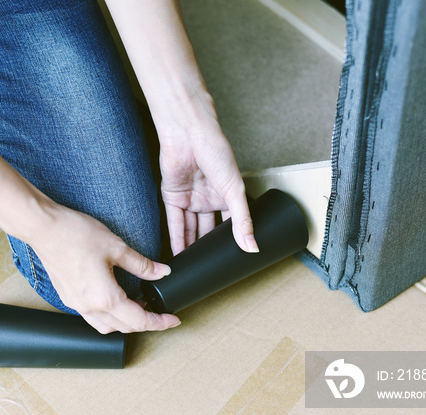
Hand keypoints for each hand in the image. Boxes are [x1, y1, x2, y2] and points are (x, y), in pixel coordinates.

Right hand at [26, 202, 180, 333]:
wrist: (44, 228)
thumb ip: (142, 265)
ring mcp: (76, 304)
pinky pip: (92, 317)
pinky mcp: (68, 297)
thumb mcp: (117, 247)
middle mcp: (90, 307)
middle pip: (124, 328)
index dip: (160, 323)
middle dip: (146, 322)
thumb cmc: (76, 235)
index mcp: (105, 298)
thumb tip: (162, 272)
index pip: (140, 321)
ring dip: (125, 322)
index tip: (173, 320)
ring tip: (139, 305)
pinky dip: (108, 315)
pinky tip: (115, 298)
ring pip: (107, 326)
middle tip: (160, 311)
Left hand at [157, 94, 258, 254]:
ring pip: (192, 229)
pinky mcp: (172, 197)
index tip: (233, 260)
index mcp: (227, 195)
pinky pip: (175, 223)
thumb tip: (252, 247)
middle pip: (209, 230)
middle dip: (209, 247)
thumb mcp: (235, 190)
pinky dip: (177, 239)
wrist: (189, 134)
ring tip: (194, 268)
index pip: (231, 224)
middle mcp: (209, 198)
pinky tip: (178, 255)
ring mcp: (190, 198)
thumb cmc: (216, 151)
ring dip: (191, 247)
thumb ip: (242, 221)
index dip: (231, 241)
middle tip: (211, 269)